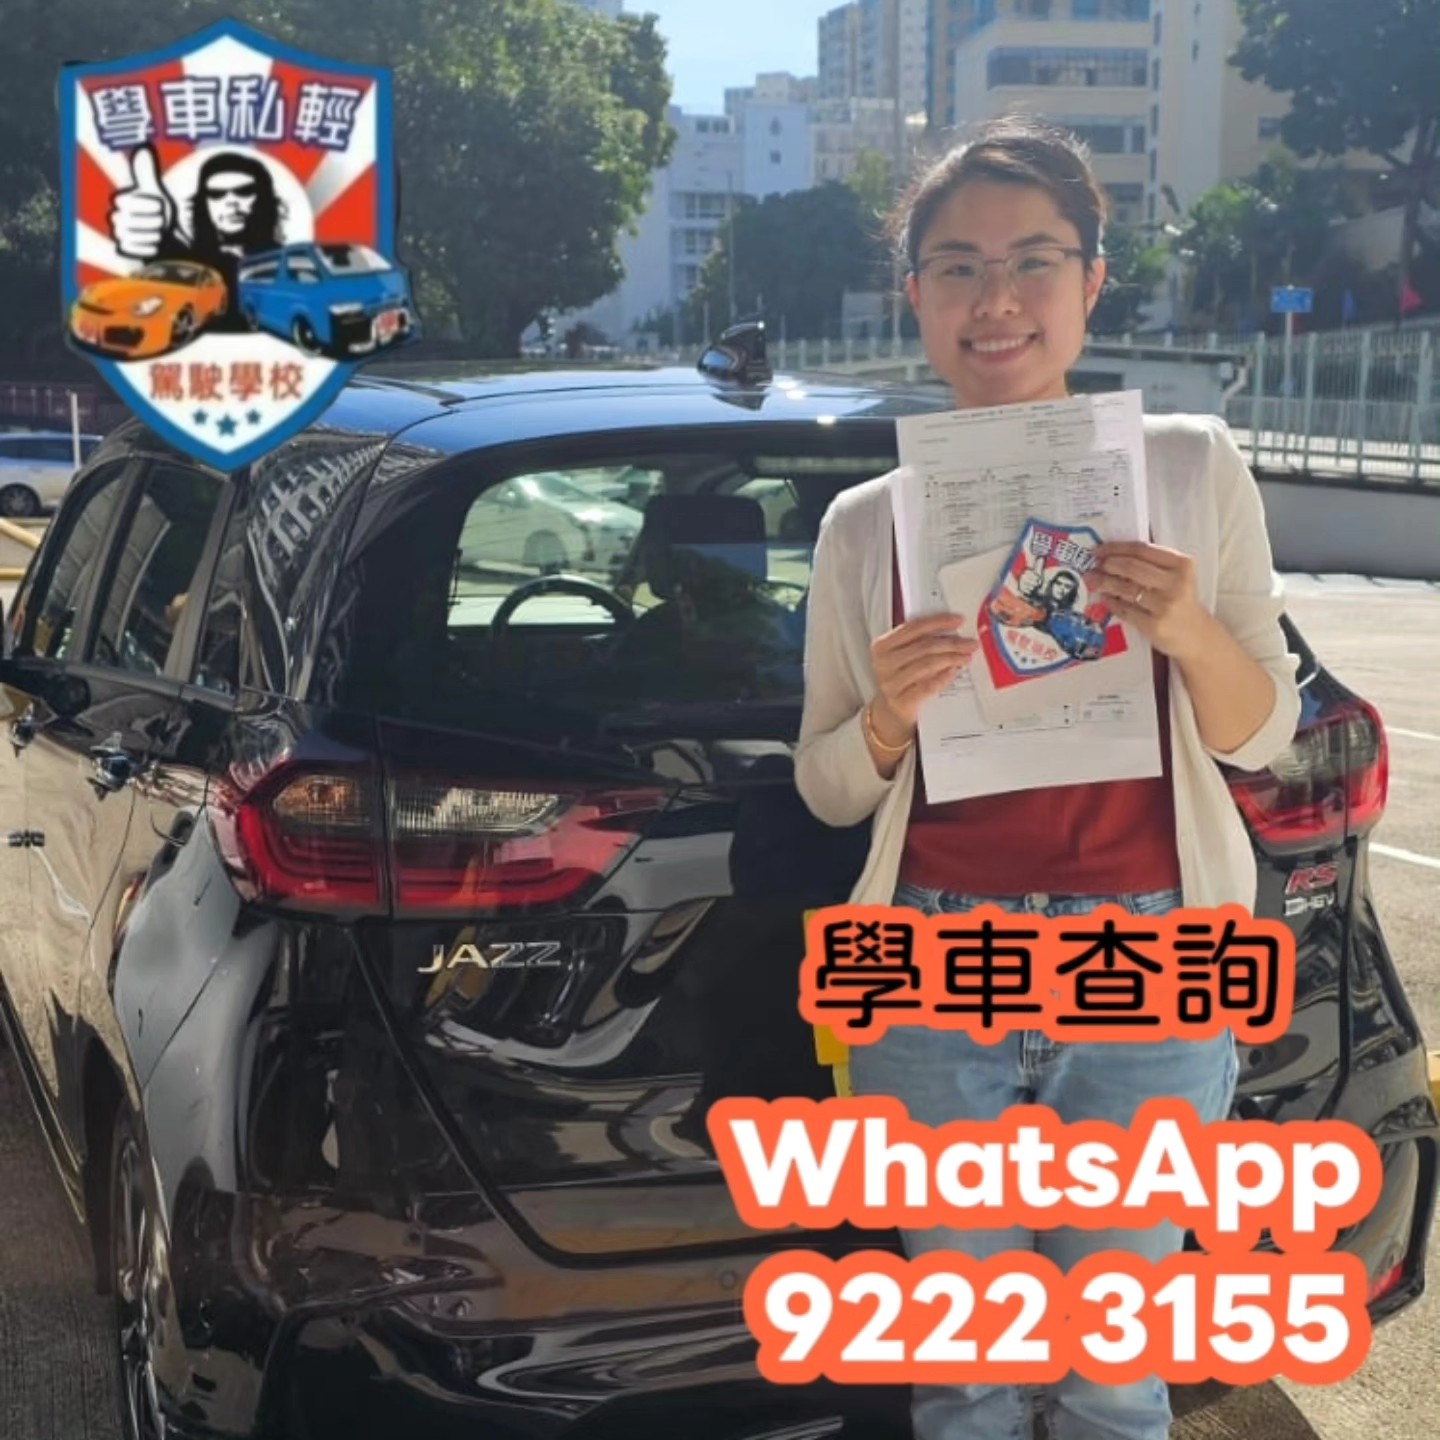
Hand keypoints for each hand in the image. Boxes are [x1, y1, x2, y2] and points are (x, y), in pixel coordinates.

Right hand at [110, 145, 177, 260]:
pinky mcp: (125, 251)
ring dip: (151, 235)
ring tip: (161, 233)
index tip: (160, 206)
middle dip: (152, 221)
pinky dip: (147, 247)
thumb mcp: (156, 192)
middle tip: (163, 222)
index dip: (145, 204)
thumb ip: (147, 173)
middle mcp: (116, 217)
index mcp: (122, 201)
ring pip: (130, 235)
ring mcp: (119, 234)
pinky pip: (130, 249)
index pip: (124, 202)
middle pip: (127, 219)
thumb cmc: (161, 213)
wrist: (171, 238)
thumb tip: (143, 147)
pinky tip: (157, 245)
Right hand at [869, 612, 976, 740]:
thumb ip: (919, 642)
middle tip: (970, 643)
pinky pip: (926, 687)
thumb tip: (952, 630)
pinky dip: (943, 678)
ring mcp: (890, 684)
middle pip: (923, 646)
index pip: (913, 628)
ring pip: (927, 665)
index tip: (958, 620)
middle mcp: (883, 664)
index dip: (938, 622)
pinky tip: (954, 672)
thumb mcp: (903, 656)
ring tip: (966, 657)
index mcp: (882, 646)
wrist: (892, 710)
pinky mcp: (901, 702)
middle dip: (951, 643)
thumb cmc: (901, 678)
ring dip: (951, 659)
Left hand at [1091, 541, 1212, 660]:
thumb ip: (1152, 564)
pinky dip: (1111, 602)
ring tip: (1092, 580)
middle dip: (1108, 564)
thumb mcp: (1176, 576)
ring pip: (1126, 588)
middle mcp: (1176, 583)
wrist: (1195, 635)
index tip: (1099, 550)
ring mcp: (1165, 605)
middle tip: (1093, 565)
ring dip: (1104, 582)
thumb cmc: (1181, 600)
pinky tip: (1105, 598)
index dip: (1116, 548)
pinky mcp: (1154, 625)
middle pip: (1132, 567)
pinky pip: (1125, 610)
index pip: (1143, 549)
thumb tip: (1112, 555)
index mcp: (1182, 564)